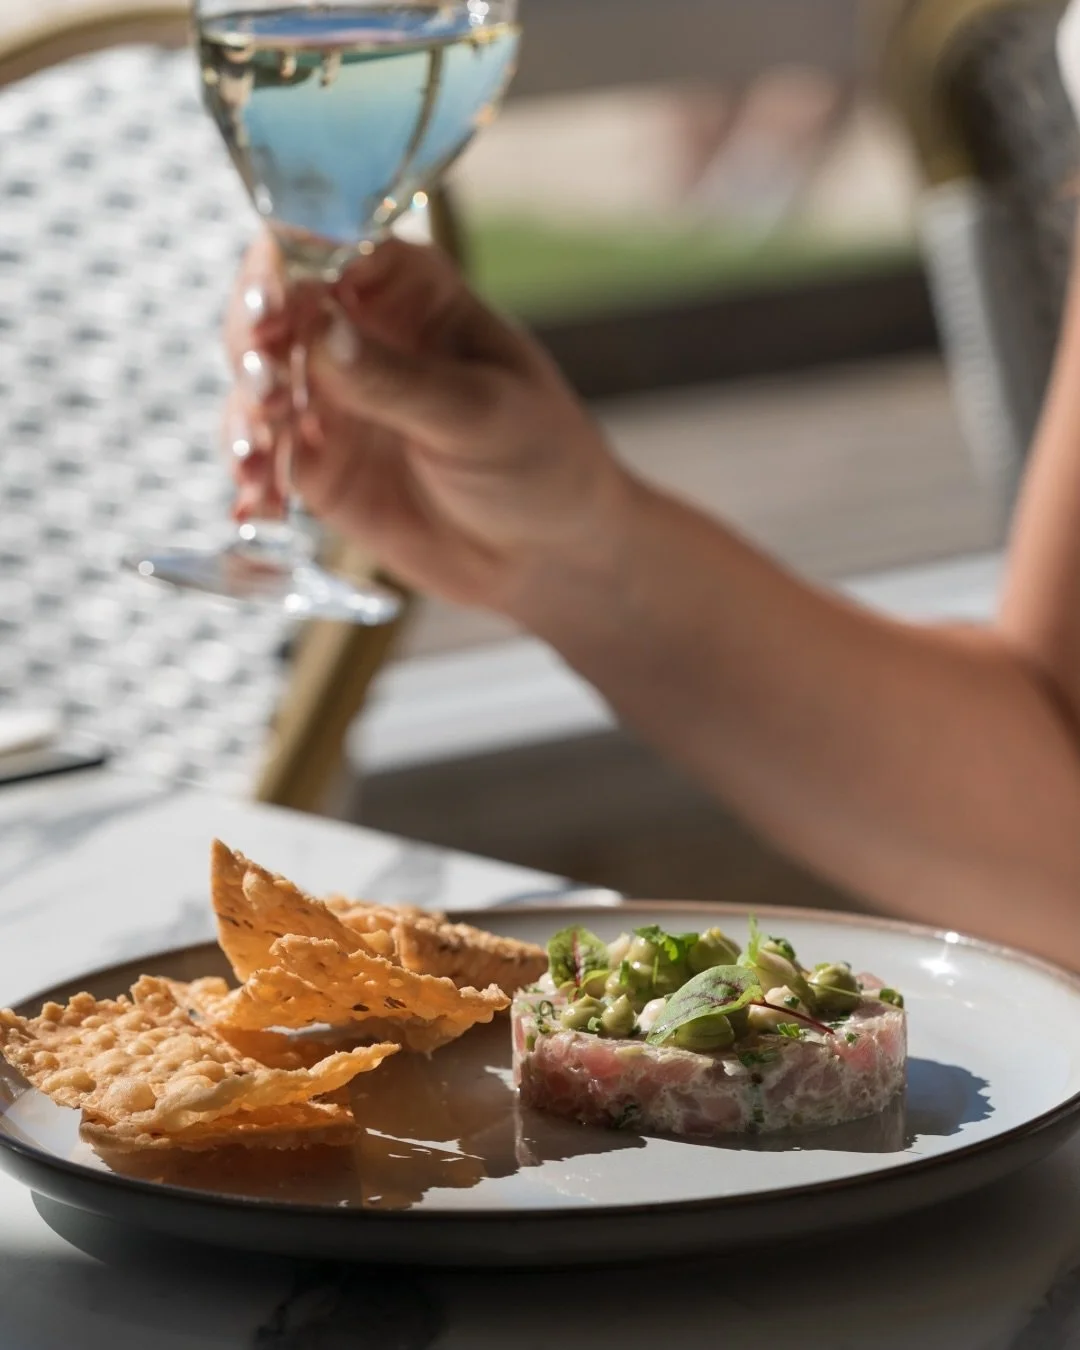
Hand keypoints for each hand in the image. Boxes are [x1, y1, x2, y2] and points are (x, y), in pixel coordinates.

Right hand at [223, 232, 632, 611]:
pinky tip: (255, 505)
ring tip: (258, 452)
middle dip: (254, 341)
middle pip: (272, 309)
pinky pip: (265, 458)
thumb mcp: (477, 414)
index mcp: (408, 290)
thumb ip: (396, 379)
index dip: (287, 267)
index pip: (326, 246)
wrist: (548, 551)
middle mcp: (357, 333)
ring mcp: (332, 399)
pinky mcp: (318, 464)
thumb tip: (318, 330)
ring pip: (257, 385)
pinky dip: (253, 477)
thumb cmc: (538, 458)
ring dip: (248, 413)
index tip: (275, 307)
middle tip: (264, 378)